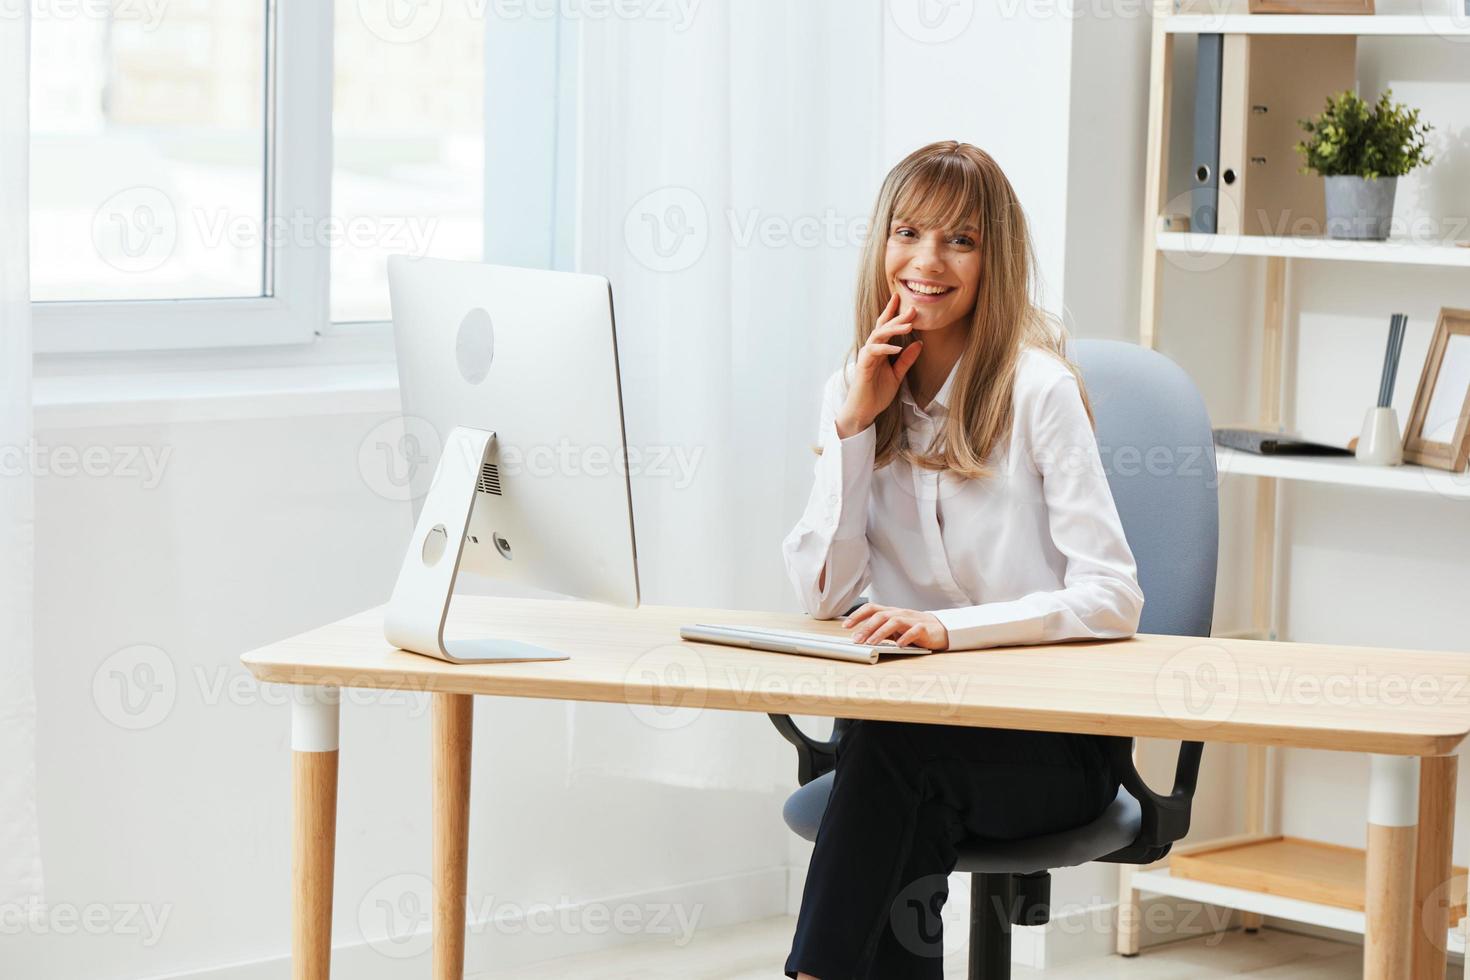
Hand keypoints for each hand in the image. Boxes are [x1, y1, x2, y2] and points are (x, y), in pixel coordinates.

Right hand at [835, 294, 922, 437]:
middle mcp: (871, 349)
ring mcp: (866, 356)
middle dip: (897, 316)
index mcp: (879, 350)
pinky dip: (886, 348)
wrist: (863, 410)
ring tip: (909, 324)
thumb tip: (920, 343)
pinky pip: (874, 351)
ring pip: (878, 335)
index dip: (893, 313)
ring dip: (893, 329)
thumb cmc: (877, 393)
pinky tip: (898, 347)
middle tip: (912, 308)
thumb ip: (907, 359)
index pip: (886, 327)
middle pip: (883, 327)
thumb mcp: (897, 374)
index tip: (903, 300)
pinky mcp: (863, 365)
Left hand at [842, 603, 949, 650]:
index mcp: (891, 612)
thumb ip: (880, 630)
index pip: (871, 608)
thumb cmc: (914, 628)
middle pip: (880, 615)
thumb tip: (861, 637)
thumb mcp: (894, 628)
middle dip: (866, 627)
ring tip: (872, 642)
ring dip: (881, 632)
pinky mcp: (924, 628)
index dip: (857, 615)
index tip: (845, 625)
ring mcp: (912, 620)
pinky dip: (905, 637)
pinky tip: (898, 645)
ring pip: (894, 621)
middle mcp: (900, 613)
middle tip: (856, 639)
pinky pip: (914, 631)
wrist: (940, 629)